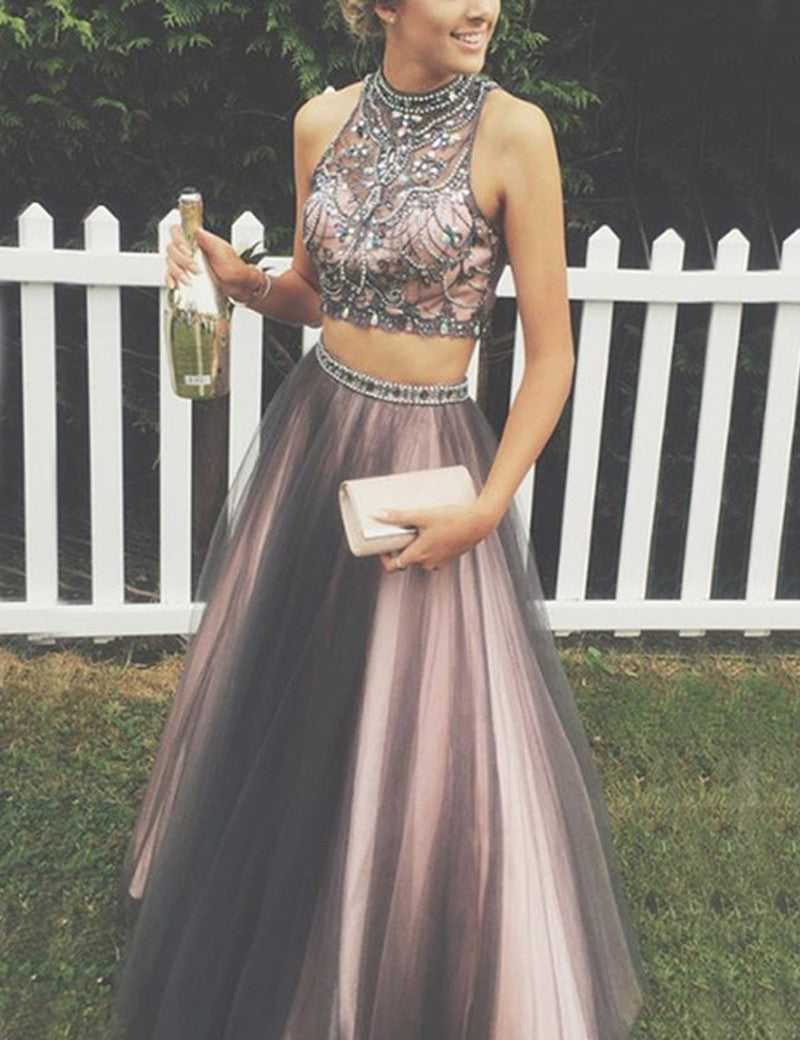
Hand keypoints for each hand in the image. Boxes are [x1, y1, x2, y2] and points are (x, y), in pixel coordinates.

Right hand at [164, 224, 250, 298]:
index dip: (178, 241)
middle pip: (172, 249)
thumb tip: (197, 230)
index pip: (177, 232)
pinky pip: (171, 275)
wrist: (239, 287)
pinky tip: (175, 284)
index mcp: (198, 240)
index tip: (188, 252)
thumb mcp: (223, 252)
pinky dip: (170, 279)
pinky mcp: (186, 276)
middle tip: (196, 269)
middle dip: (182, 261)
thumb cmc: (234, 269)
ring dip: (177, 272)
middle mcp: (190, 250)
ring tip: (189, 280)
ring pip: (170, 263)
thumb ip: (209, 241)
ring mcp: (186, 263)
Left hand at [375, 503, 493, 573]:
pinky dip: (430, 546)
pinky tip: (433, 531)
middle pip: (407, 559)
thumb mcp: (423, 515)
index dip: (384, 557)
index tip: (384, 545)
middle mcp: (428, 563)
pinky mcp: (450, 557)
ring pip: (421, 557)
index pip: (393, 566)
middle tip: (400, 531)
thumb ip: (400, 516)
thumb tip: (378, 514)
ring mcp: (440, 561)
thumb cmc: (453, 519)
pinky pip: (433, 554)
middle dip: (401, 547)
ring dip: (417, 546)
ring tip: (417, 528)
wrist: (481, 522)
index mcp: (419, 555)